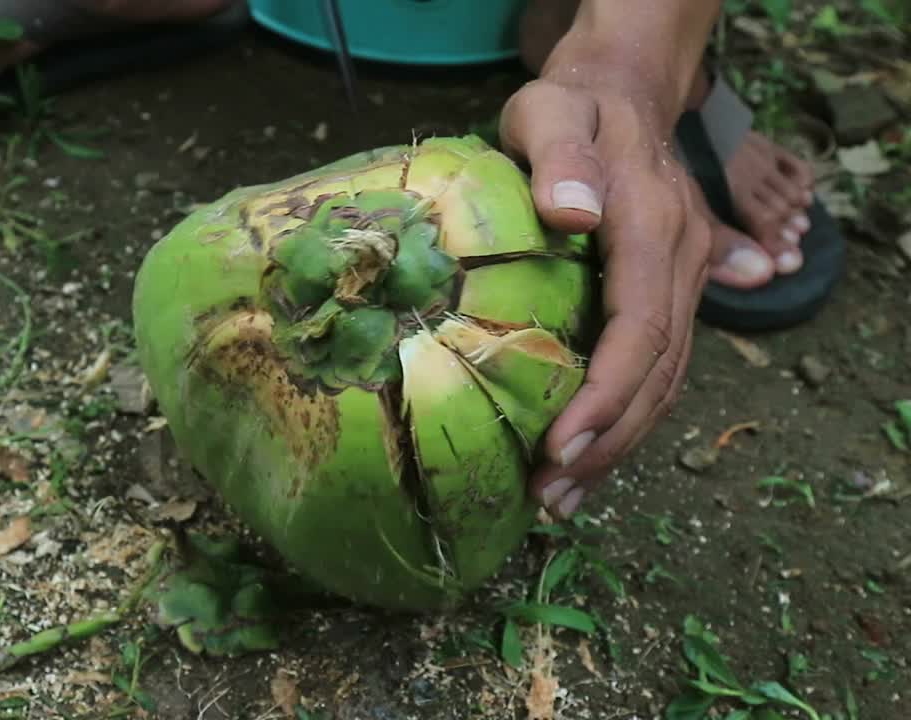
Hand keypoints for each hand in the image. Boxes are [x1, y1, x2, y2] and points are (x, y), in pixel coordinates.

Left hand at [497, 73, 713, 518]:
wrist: (618, 94)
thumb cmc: (572, 106)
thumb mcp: (553, 110)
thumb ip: (559, 152)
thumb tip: (572, 213)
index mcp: (652, 225)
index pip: (642, 326)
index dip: (607, 392)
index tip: (562, 445)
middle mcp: (676, 262)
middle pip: (659, 370)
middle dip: (609, 440)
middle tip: (551, 495)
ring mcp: (677, 281)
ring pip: (663, 380)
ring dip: (617, 444)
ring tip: (561, 498)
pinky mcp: (661, 295)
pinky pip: (654, 368)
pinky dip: (623, 418)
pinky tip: (585, 456)